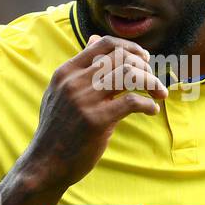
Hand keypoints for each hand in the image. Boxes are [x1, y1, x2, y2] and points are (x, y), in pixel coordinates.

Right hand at [20, 34, 167, 192]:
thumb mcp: (60, 91)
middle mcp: (74, 82)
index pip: (104, 44)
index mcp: (67, 72)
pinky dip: (148, 104)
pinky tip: (151, 110)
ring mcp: (84, 100)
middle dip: (145, 67)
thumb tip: (94, 39)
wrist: (45, 164)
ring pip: (129, 75)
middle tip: (154, 82)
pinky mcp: (96, 121)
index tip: (143, 59)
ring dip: (151, 82)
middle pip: (121, 57)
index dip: (130, 48)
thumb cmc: (58, 129)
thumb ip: (79, 67)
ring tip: (159, 94)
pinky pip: (131, 101)